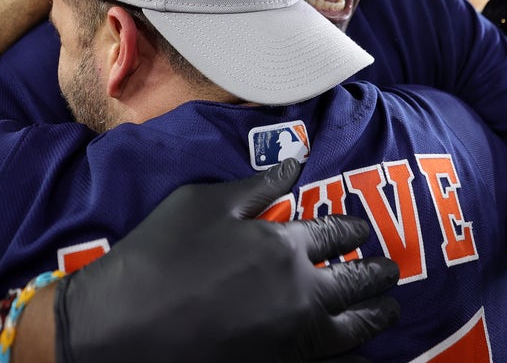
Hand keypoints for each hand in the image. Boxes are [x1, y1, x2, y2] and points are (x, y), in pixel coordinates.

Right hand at [55, 159, 400, 362]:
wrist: (117, 328)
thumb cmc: (155, 256)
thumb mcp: (204, 203)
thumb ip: (259, 186)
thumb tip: (298, 163)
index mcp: (283, 244)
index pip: (336, 231)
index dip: (352, 229)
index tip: (361, 229)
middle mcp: (299, 292)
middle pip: (356, 282)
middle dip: (377, 274)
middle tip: (390, 272)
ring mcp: (291, 338)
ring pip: (354, 328)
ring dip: (376, 317)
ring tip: (388, 312)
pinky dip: (353, 358)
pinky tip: (363, 355)